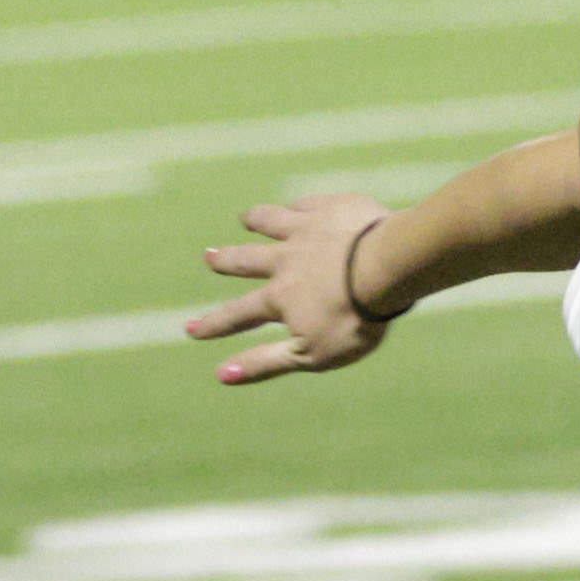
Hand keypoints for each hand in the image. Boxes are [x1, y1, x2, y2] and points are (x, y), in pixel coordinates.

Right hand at [187, 192, 396, 384]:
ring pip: (272, 223)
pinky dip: (296, 206)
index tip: (191, 329)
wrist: (387, 267)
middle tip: (209, 257)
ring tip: (244, 218)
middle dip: (227, 261)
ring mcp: (307, 230)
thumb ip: (266, 363)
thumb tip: (221, 375)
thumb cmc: (353, 319)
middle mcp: (285, 261)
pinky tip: (296, 204)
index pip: (239, 314)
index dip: (214, 324)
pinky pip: (307, 205)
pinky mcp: (333, 208)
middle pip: (248, 260)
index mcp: (280, 298)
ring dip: (256, 221)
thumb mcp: (310, 354)